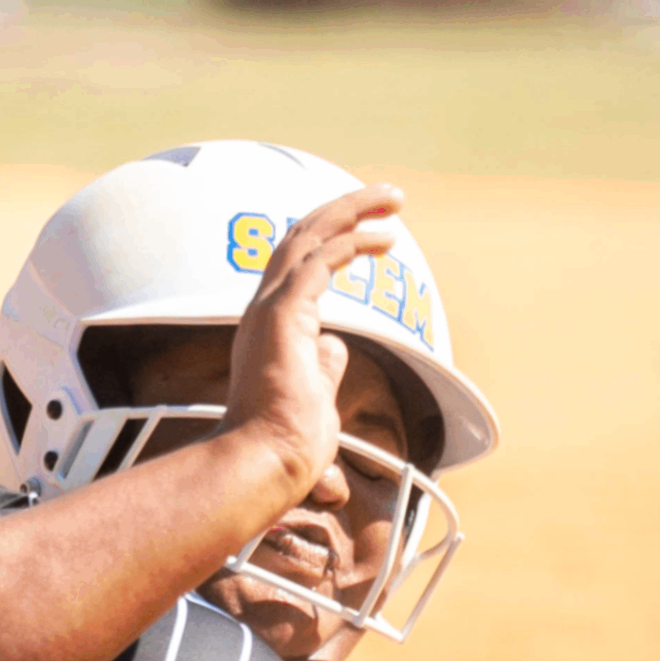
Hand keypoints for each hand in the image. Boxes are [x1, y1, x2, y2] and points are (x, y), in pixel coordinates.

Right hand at [215, 182, 403, 510]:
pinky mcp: (283, 315)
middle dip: (347, 209)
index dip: (336, 236)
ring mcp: (270, 309)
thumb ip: (324, 365)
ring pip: (310, 237)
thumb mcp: (315, 394)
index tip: (375, 228)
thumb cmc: (287, 443)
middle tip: (391, 197)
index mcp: (271, 324)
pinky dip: (351, 242)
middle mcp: (265, 308)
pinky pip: (319, 261)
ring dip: (354, 212)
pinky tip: (384, 238)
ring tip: (395, 201)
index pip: (300, 262)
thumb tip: (337, 347)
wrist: (264, 463)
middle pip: (303, 236)